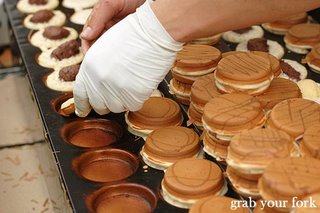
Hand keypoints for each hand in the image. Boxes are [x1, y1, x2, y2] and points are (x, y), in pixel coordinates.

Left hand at [74, 1, 182, 115]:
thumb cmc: (131, 35)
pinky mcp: (134, 96)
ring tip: (129, 84)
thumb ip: (94, 70)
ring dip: (121, 100)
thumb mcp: (103, 48)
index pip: (80, 94)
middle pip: (98, 105)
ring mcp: (117, 90)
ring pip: (115, 108)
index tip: (83, 111)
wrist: (153, 33)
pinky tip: (139, 84)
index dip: (82, 105)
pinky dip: (136, 98)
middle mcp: (99, 81)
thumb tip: (93, 89)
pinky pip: (132, 106)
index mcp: (89, 67)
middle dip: (104, 102)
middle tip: (114, 93)